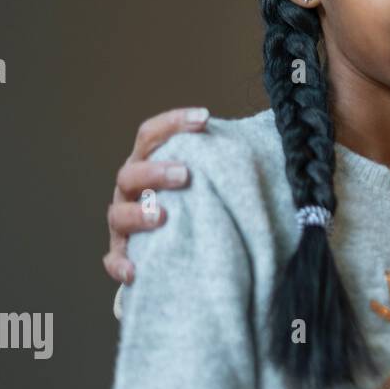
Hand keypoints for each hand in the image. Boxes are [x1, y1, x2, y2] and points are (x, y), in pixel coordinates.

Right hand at [103, 107, 210, 284]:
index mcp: (148, 164)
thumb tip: (275, 133)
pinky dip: (121, 265)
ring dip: (138, 214)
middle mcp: (131, 191)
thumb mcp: (208, 178)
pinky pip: (114, 261)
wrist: (182, 247)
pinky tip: (137, 270)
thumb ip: (225, 158)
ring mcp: (123, 224)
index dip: (173, 123)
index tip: (204, 119)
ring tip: (162, 216)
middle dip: (155, 171)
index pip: (151, 135)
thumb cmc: (199, 200)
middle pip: (130, 174)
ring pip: (118, 215)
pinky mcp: (122, 256)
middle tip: (185, 174)